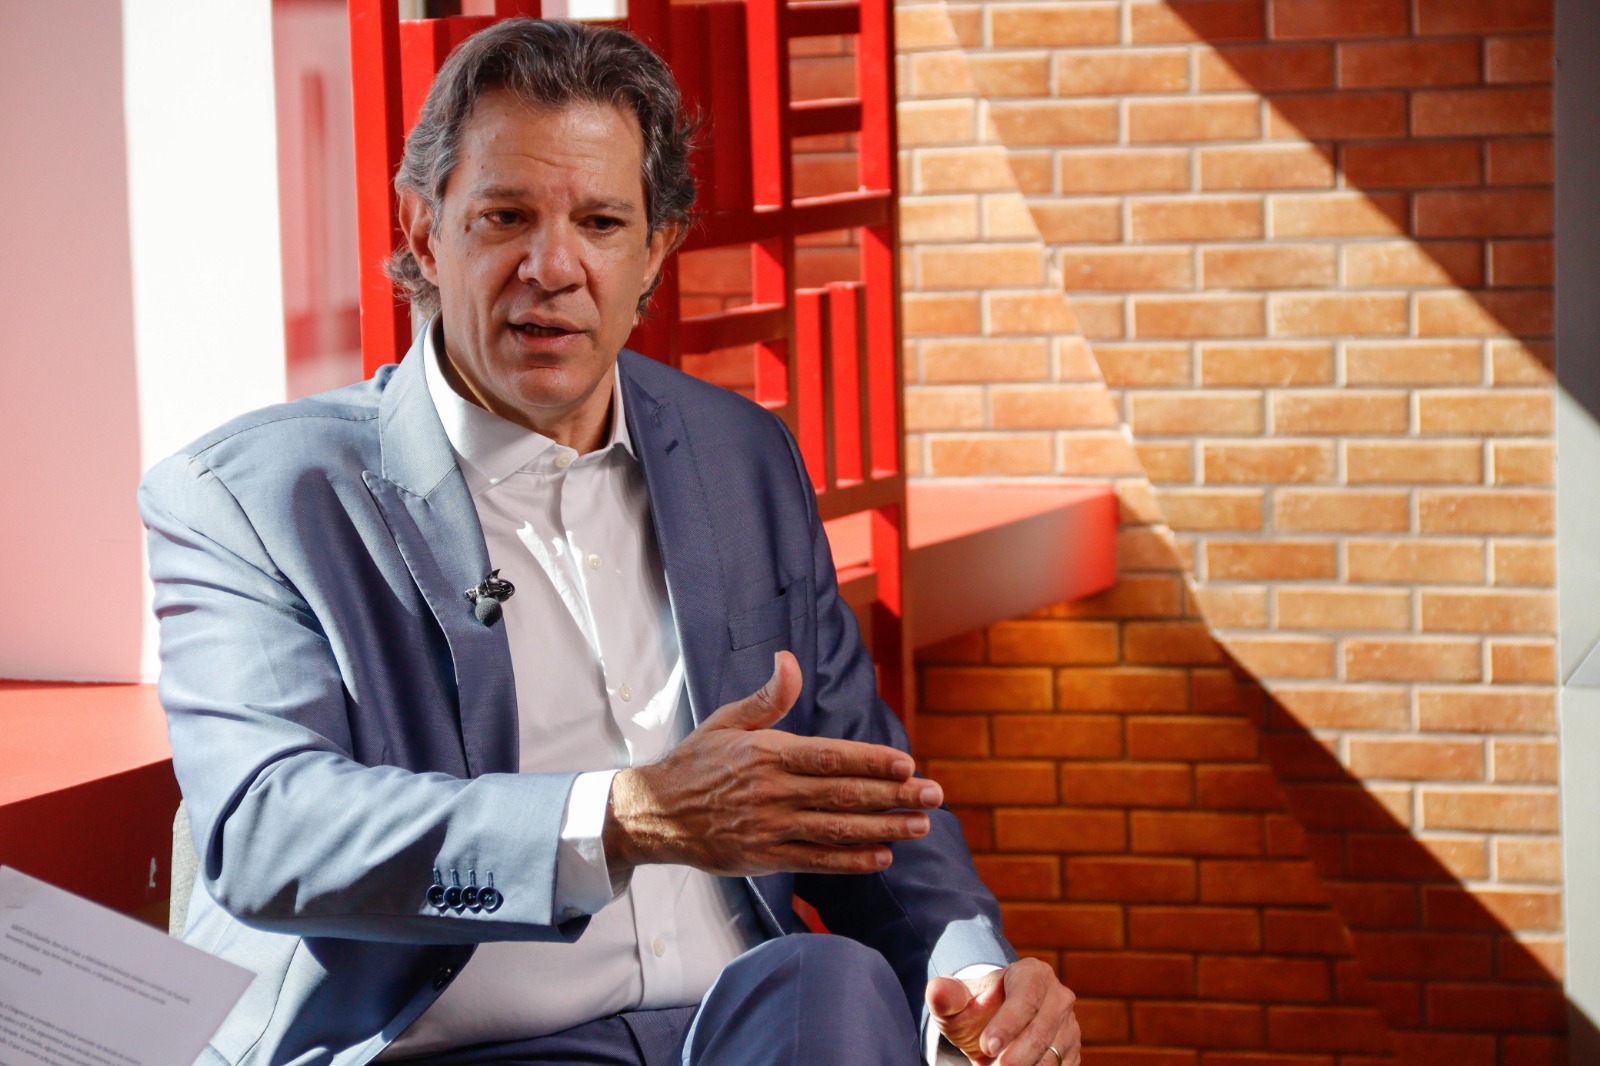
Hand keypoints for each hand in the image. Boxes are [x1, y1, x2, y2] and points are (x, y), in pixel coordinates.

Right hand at [604, 651, 943, 876]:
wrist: (654, 814)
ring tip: (919, 826)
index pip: (830, 758)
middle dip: (893, 795)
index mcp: (767, 753)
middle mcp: (771, 792)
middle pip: (843, 795)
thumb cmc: (697, 761)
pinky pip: (815, 861)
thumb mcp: (727, 721)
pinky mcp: (763, 858)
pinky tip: (883, 856)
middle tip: (933, 795)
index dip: (871, 761)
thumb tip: (789, 659)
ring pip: (835, 830)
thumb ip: (767, 697)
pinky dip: (851, 861)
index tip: (908, 764)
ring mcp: (768, 828)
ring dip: (883, 828)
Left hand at [927, 960, 1079, 1065]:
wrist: (993, 1026)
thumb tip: (937, 991)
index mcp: (1032, 973)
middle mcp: (1058, 996)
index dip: (1008, 1023)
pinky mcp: (1072, 1050)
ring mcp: (1069, 1025)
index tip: (988, 1046)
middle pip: (1043, 1029)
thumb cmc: (974, 1009)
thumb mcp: (956, 1001)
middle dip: (1017, 1055)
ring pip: (1053, 1054)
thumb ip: (945, 995)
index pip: (1026, 997)